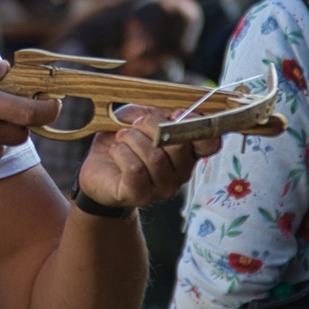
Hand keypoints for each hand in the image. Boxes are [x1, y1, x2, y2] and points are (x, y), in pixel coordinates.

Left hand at [75, 107, 219, 209]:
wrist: (99, 167)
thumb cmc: (126, 140)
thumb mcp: (142, 117)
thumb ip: (161, 113)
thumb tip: (177, 113)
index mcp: (187, 151)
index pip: (210, 143)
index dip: (197, 125)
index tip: (176, 113)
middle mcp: (180, 172)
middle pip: (179, 145)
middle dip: (152, 125)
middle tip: (135, 124)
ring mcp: (162, 188)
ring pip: (156, 157)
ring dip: (132, 139)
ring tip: (122, 138)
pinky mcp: (140, 196)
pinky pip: (136, 169)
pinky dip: (121, 153)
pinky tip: (116, 151)